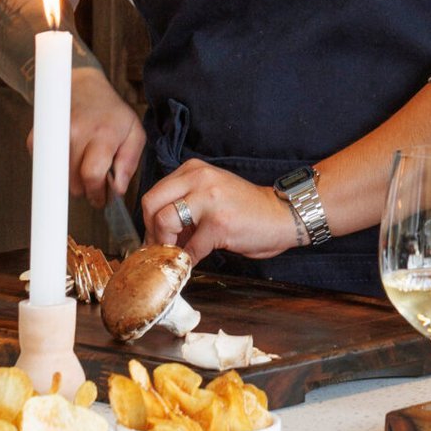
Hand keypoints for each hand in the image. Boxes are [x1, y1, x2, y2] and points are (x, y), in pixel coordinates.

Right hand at [58, 66, 144, 206]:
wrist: (83, 87)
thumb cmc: (111, 113)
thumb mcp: (134, 133)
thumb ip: (129, 163)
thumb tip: (117, 190)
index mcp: (103, 132)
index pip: (92, 175)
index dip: (97, 193)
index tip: (101, 197)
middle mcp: (76, 132)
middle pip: (74, 183)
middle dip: (86, 187)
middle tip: (95, 177)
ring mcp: (54, 134)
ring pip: (59, 180)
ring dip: (72, 180)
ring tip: (83, 163)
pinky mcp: (37, 138)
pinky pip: (45, 169)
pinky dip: (57, 170)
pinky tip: (69, 155)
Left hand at [141, 159, 298, 265]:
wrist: (282, 215)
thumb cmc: (246, 209)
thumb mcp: (210, 194)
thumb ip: (184, 204)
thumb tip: (155, 232)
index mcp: (194, 169)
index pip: (154, 193)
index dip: (149, 220)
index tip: (156, 237)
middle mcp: (199, 178)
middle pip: (151, 204)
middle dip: (151, 231)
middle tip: (161, 247)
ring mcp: (209, 199)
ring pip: (164, 222)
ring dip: (166, 246)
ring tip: (176, 254)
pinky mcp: (218, 223)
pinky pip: (190, 248)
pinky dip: (189, 260)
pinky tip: (196, 260)